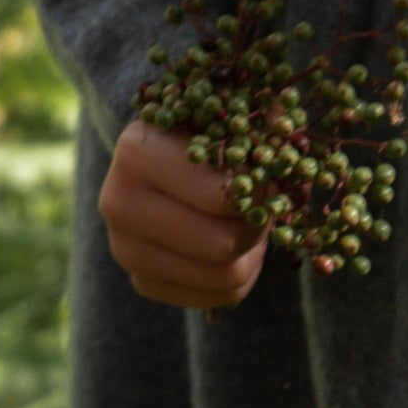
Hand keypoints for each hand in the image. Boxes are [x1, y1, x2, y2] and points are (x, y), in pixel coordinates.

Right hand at [99, 119, 268, 310]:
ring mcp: (125, 250)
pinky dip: (238, 277)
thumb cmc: (204, 130)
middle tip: (266, 208)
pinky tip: (233, 250)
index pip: (221, 196)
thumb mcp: (231, 108)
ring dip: (251, 254)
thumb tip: (290, 133)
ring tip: (249, 226)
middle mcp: (118, 204)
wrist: (163, 163)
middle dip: (256, 228)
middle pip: (221, 244)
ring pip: (224, 277)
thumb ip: (263, 115)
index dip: (261, 193)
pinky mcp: (141, 281)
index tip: (271, 179)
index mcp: (136, 152)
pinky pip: (216, 299)